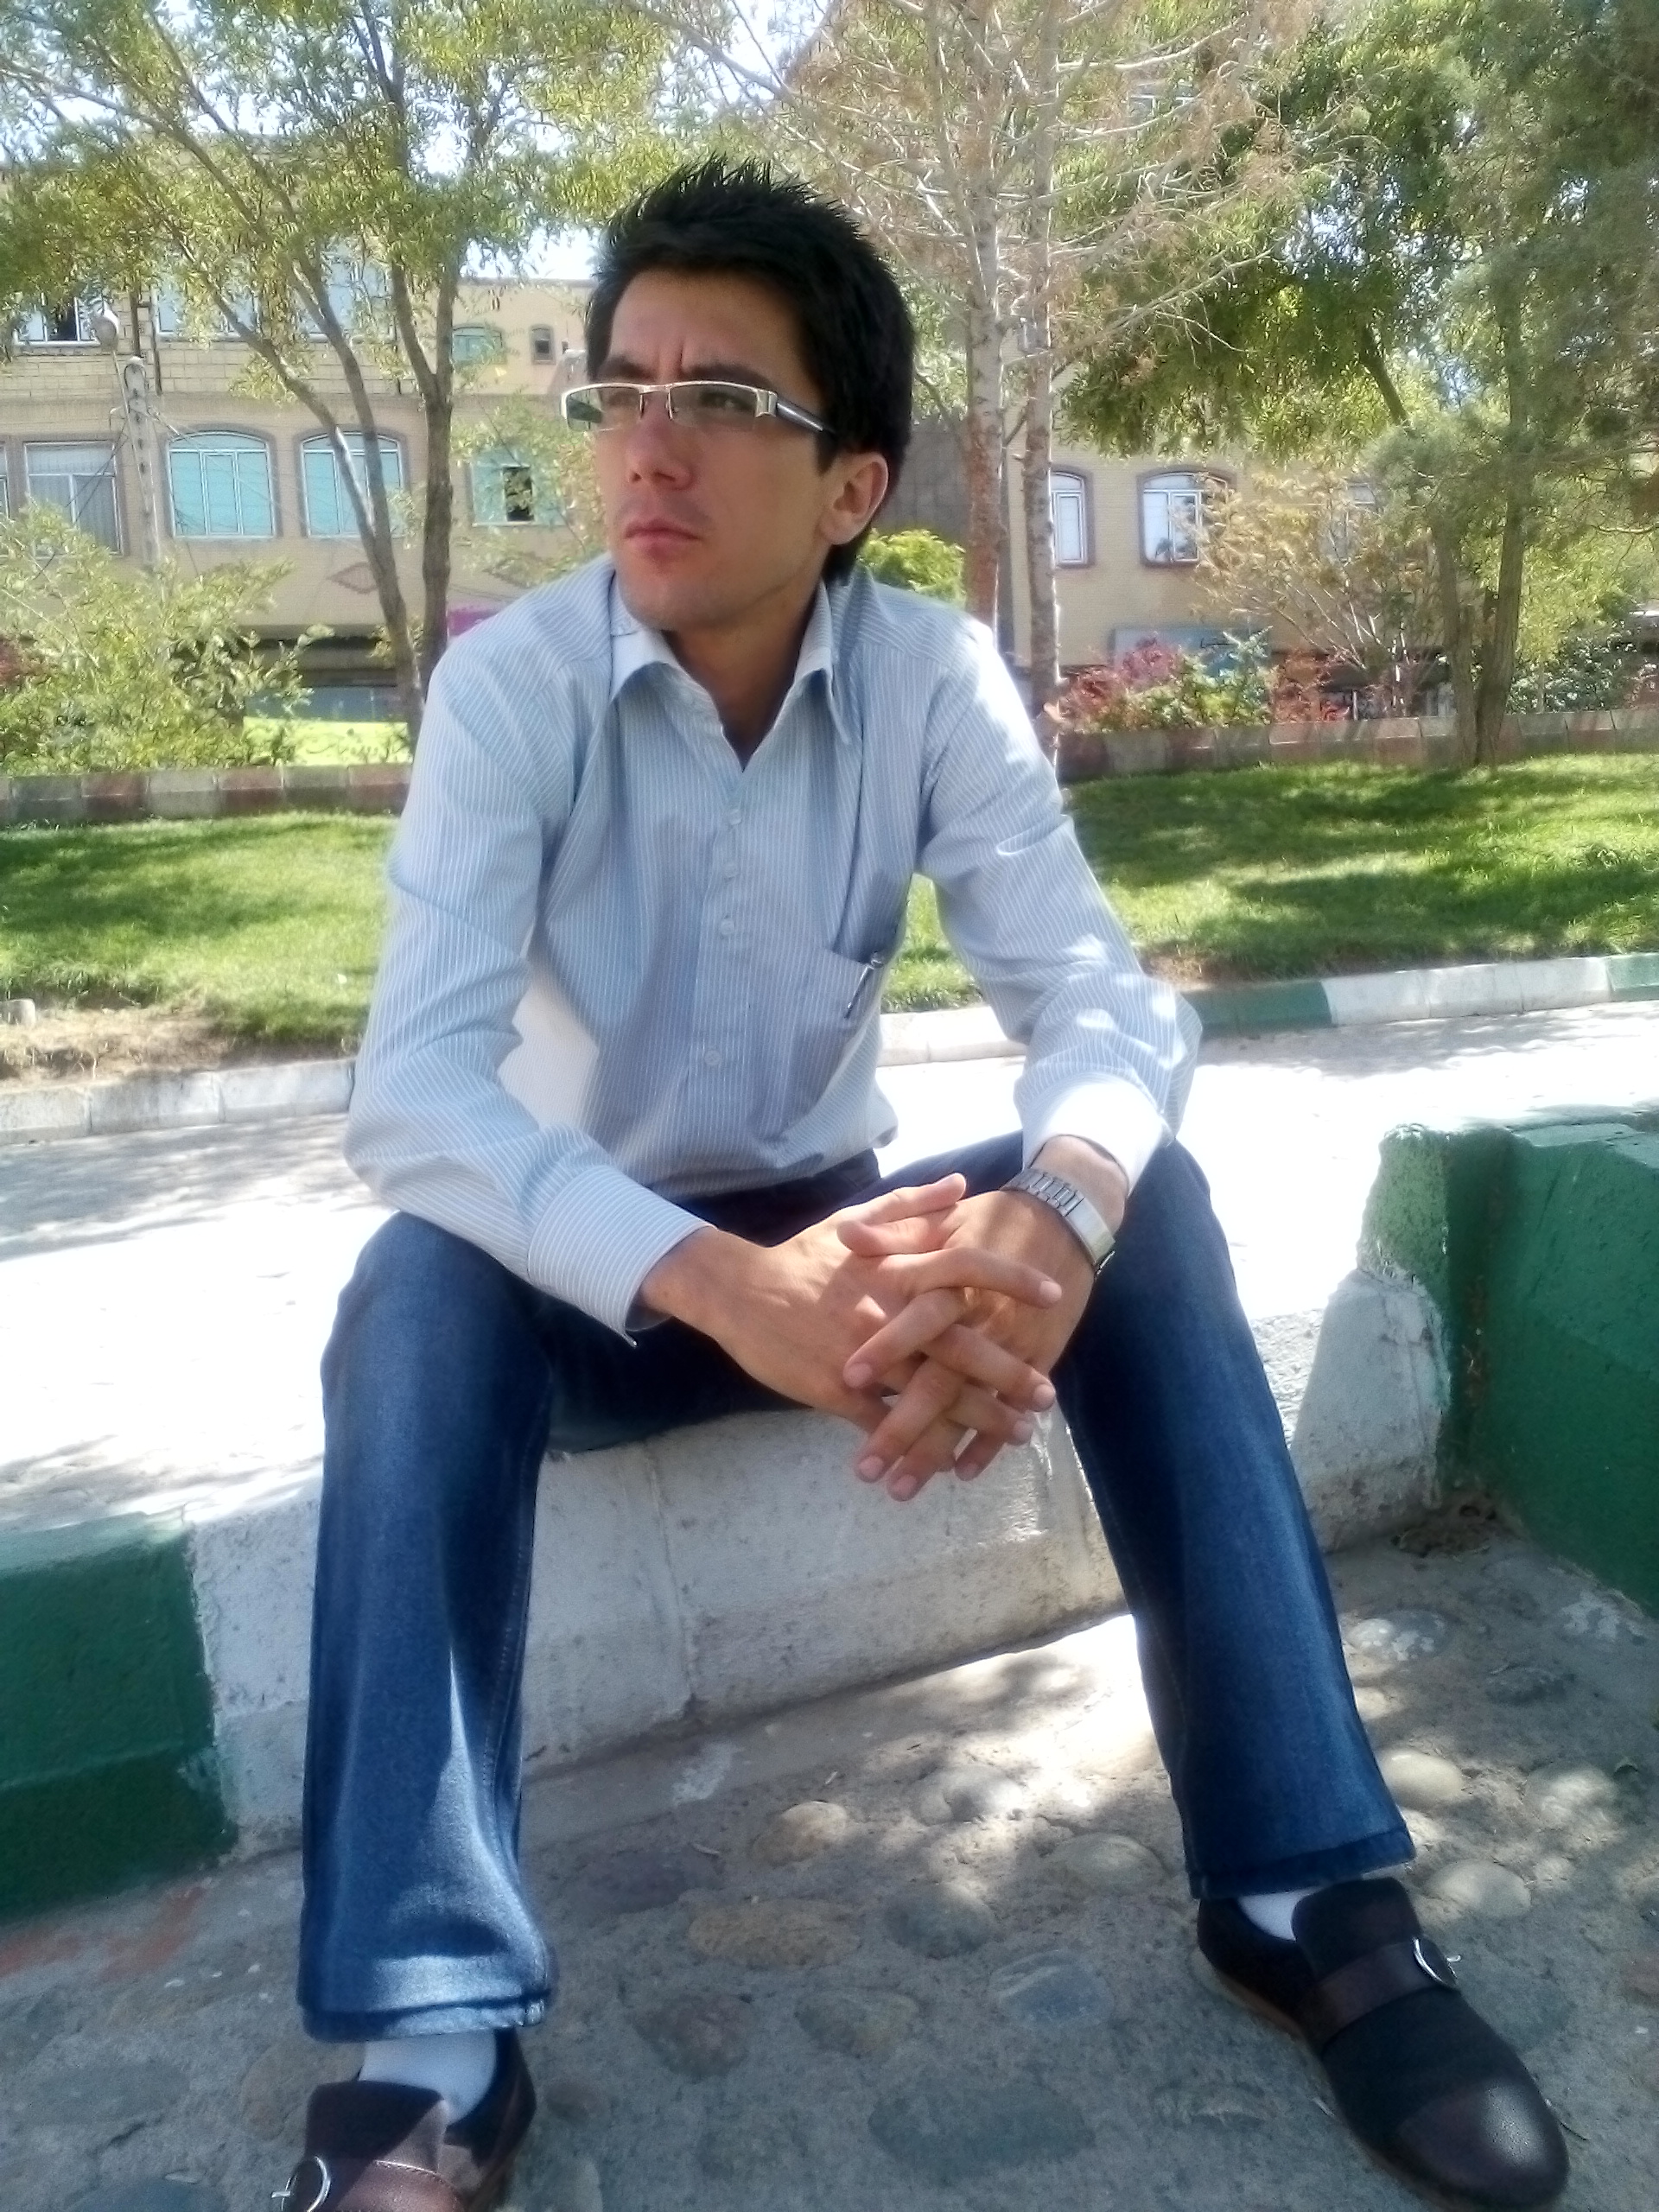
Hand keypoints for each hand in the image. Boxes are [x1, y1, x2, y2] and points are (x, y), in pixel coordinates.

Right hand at [639, 1174, 1067, 1464]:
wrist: (740, 1293)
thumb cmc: (804, 1256)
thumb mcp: (857, 1220)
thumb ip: (913, 1205)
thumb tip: (964, 1185)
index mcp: (897, 1270)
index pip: (967, 1267)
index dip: (1013, 1280)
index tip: (1055, 1293)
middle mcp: (887, 1313)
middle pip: (962, 1345)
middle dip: (1009, 1372)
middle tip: (1047, 1395)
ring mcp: (864, 1356)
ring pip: (932, 1394)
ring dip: (978, 1418)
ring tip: (1017, 1433)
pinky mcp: (838, 1390)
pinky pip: (887, 1425)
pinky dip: (920, 1447)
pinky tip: (951, 1463)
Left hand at [837, 1141, 1127, 1497]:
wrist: (1066, 1217)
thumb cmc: (992, 1217)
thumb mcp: (942, 1219)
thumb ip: (892, 1230)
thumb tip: (844, 1239)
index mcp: (954, 1282)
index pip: (919, 1319)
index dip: (887, 1346)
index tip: (848, 1380)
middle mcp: (983, 1320)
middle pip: (941, 1382)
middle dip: (904, 1428)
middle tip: (867, 1469)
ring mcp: (1012, 1346)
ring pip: (970, 1408)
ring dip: (937, 1451)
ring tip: (902, 1487)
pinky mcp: (1037, 1359)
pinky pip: (1010, 1408)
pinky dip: (988, 1444)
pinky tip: (960, 1473)